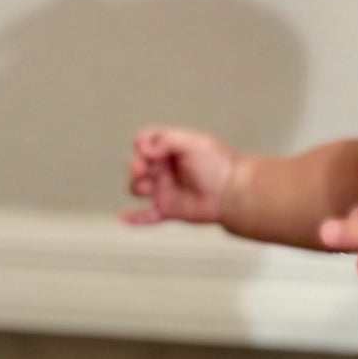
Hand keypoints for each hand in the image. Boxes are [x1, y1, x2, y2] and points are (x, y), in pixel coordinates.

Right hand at [121, 125, 238, 225]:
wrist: (233, 192)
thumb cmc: (219, 165)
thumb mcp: (192, 142)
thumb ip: (165, 140)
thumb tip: (145, 149)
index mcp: (172, 148)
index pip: (146, 141)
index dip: (142, 143)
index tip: (147, 148)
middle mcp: (166, 168)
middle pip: (137, 164)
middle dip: (135, 165)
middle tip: (140, 168)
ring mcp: (166, 188)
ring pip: (137, 187)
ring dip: (137, 186)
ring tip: (148, 187)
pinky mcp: (168, 208)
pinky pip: (147, 215)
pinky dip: (135, 217)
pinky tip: (123, 218)